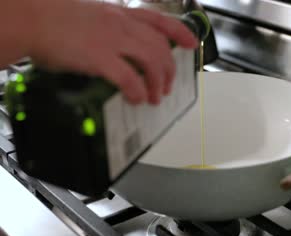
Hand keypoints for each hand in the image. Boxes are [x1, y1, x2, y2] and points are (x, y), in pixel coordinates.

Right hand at [28, 0, 197, 103]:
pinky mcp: (100, 57)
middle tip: (166, 86)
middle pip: (160, 47)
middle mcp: (121, 24)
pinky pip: (130, 78)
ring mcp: (112, 40)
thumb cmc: (53, 18)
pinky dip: (138, 91)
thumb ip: (109, 31)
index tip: (192, 43)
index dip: (180, 32)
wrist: (31, 19)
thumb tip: (120, 53)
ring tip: (154, 97)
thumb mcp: (90, 16)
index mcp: (119, 14)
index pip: (159, 20)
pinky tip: (137, 99)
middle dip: (168, 70)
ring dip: (157, 83)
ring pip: (151, 62)